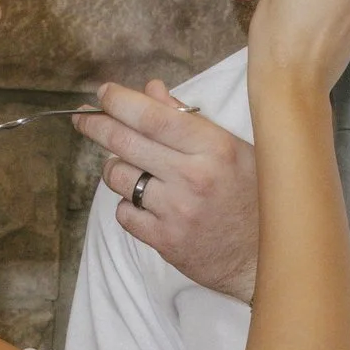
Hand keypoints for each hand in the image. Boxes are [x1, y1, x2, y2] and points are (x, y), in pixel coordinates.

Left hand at [75, 84, 259, 299]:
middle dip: (97, 126)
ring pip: (118, 177)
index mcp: (214, 147)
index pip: (153, 117)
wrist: (266, 258)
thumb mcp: (234, 149)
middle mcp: (193, 177)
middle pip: (126, 143)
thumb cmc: (254, 197)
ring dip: (116, 168)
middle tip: (84, 119)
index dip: (120, 101)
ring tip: (132, 169)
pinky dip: (127, 204)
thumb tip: (151, 91)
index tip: (103, 93)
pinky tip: (144, 202)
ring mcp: (177, 211)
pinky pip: (123, 213)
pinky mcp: (165, 241)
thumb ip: (188, 120)